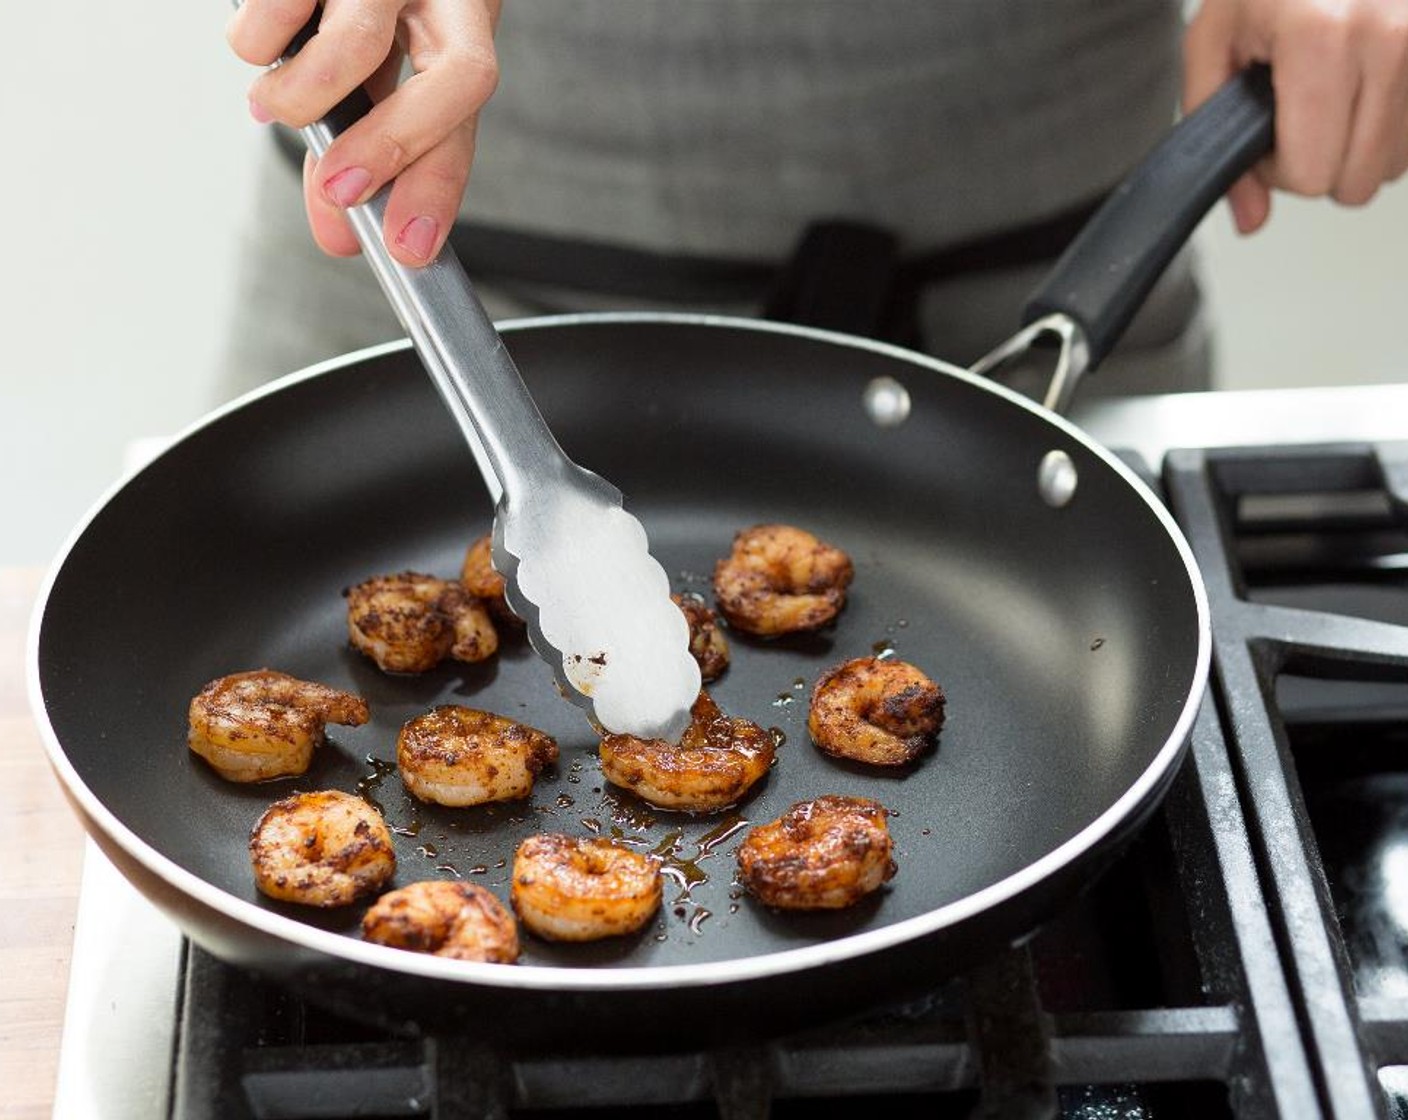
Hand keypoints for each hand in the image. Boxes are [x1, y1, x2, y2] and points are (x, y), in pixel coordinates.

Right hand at [227, 0, 500, 265]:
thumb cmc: (359, 1)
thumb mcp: (378, 67)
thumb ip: (364, 146)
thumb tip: (339, 228)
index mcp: (464, 20)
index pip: (472, 110)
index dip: (440, 182)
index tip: (408, 244)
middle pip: (456, 76)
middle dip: (391, 150)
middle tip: (340, 189)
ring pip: (356, 45)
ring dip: (304, 99)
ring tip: (275, 102)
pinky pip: (276, 6)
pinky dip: (256, 43)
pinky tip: (261, 42)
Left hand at [1184, 0, 1407, 232]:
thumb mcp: (1216, 39)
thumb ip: (1213, 130)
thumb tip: (1251, 218)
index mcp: (1321, 36)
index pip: (1308, 173)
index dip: (1277, 165)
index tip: (1270, 124)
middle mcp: (1391, 36)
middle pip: (1355, 181)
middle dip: (1318, 159)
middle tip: (1302, 108)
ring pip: (1394, 166)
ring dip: (1358, 144)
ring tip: (1336, 89)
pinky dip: (1391, 124)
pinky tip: (1368, 84)